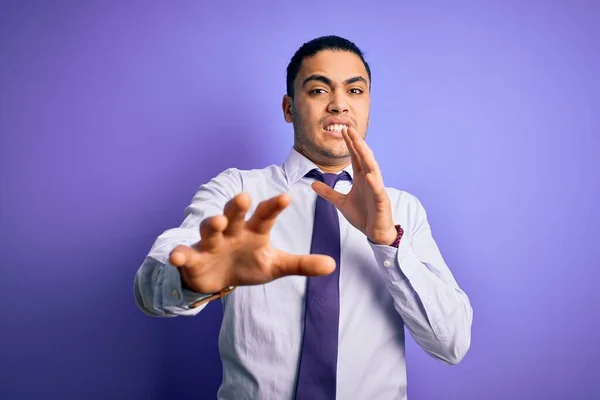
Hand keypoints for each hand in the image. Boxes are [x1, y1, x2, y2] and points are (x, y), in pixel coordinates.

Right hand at [168, 192, 335, 293]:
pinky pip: (185, 254)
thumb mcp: (275, 266)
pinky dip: (180, 254)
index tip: (286, 196)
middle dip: (237, 206)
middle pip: (235, 214)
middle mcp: (232, 231)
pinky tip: (177, 256)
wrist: (217, 278)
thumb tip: (332, 265)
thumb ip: (301, 264)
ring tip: (217, 222)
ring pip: (210, 228)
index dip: (274, 206)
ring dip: (212, 224)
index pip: (265, 215)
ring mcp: (211, 243)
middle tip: (244, 197)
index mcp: (253, 231)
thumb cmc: (248, 264)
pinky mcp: (193, 257)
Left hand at [311, 126, 396, 244]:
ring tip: (359, 144)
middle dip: (357, 143)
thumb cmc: (363, 216)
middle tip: (350, 129)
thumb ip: (328, 192)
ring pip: (373, 169)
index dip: (351, 144)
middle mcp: (371, 180)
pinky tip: (369, 176)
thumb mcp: (341, 202)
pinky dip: (374, 183)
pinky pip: (378, 190)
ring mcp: (377, 189)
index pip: (356, 157)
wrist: (375, 232)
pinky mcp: (381, 201)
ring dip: (366, 156)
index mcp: (362, 178)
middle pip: (364, 157)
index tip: (344, 131)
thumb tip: (313, 184)